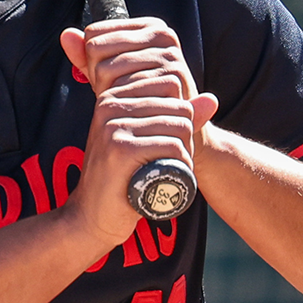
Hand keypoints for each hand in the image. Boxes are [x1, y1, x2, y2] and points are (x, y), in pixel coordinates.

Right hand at [57, 19, 219, 246]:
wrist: (90, 216)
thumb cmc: (121, 178)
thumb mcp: (145, 139)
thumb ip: (176, 116)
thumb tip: (212, 99)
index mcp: (113, 96)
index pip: (171, 86)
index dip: (180, 117)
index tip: (163, 142)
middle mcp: (110, 105)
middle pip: (179, 108)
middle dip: (185, 138)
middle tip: (168, 163)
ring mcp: (113, 127)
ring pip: (179, 128)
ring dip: (184, 155)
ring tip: (166, 172)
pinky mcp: (120, 150)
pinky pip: (172, 147)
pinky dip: (180, 166)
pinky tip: (166, 180)